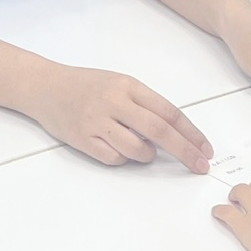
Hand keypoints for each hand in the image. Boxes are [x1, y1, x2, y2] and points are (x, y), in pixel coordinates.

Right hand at [26, 64, 211, 171]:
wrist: (45, 87)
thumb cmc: (86, 85)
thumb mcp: (119, 84)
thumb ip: (145, 104)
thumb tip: (176, 133)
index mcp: (128, 86)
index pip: (169, 112)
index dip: (191, 133)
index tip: (205, 149)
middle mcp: (114, 102)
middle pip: (160, 131)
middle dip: (185, 152)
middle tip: (200, 166)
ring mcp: (97, 122)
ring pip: (138, 150)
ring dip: (148, 155)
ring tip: (141, 149)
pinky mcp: (83, 139)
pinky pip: (115, 158)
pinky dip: (123, 158)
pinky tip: (116, 147)